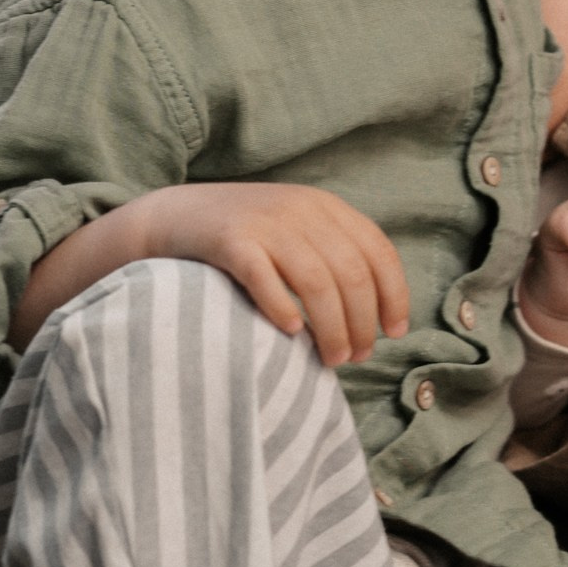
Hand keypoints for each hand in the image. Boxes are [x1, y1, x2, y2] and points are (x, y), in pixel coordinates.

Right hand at [15, 181, 410, 364]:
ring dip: (331, 327)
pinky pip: (264, 278)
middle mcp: (300, 209)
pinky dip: (282, 307)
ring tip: (330, 359)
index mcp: (325, 207)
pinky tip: (290, 332)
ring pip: (317, 281)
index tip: (393, 332)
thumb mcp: (296, 232)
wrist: (174, 216)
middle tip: (354, 357)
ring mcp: (264, 223)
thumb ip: (333, 258)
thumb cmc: (245, 239)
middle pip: (351, 273)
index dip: (393, 295)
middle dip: (361, 323)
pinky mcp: (229, 240)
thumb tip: (376, 317)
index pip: (378, 251)